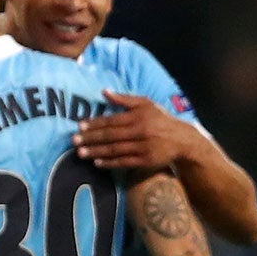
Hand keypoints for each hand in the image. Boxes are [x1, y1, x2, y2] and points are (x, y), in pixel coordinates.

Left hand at [73, 90, 204, 171]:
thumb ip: (125, 99)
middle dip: (91, 139)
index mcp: (138, 116)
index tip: (79, 126)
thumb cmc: (160, 119)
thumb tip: (104, 92)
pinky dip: (110, 163)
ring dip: (96, 152)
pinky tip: (97, 163)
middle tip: (74, 141)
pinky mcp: (145, 161)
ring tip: (81, 154)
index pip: (112, 120)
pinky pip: (124, 162)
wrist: (182, 139)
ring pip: (115, 150)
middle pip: (111, 136)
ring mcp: (143, 147)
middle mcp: (140, 131)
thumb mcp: (146, 104)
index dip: (95, 124)